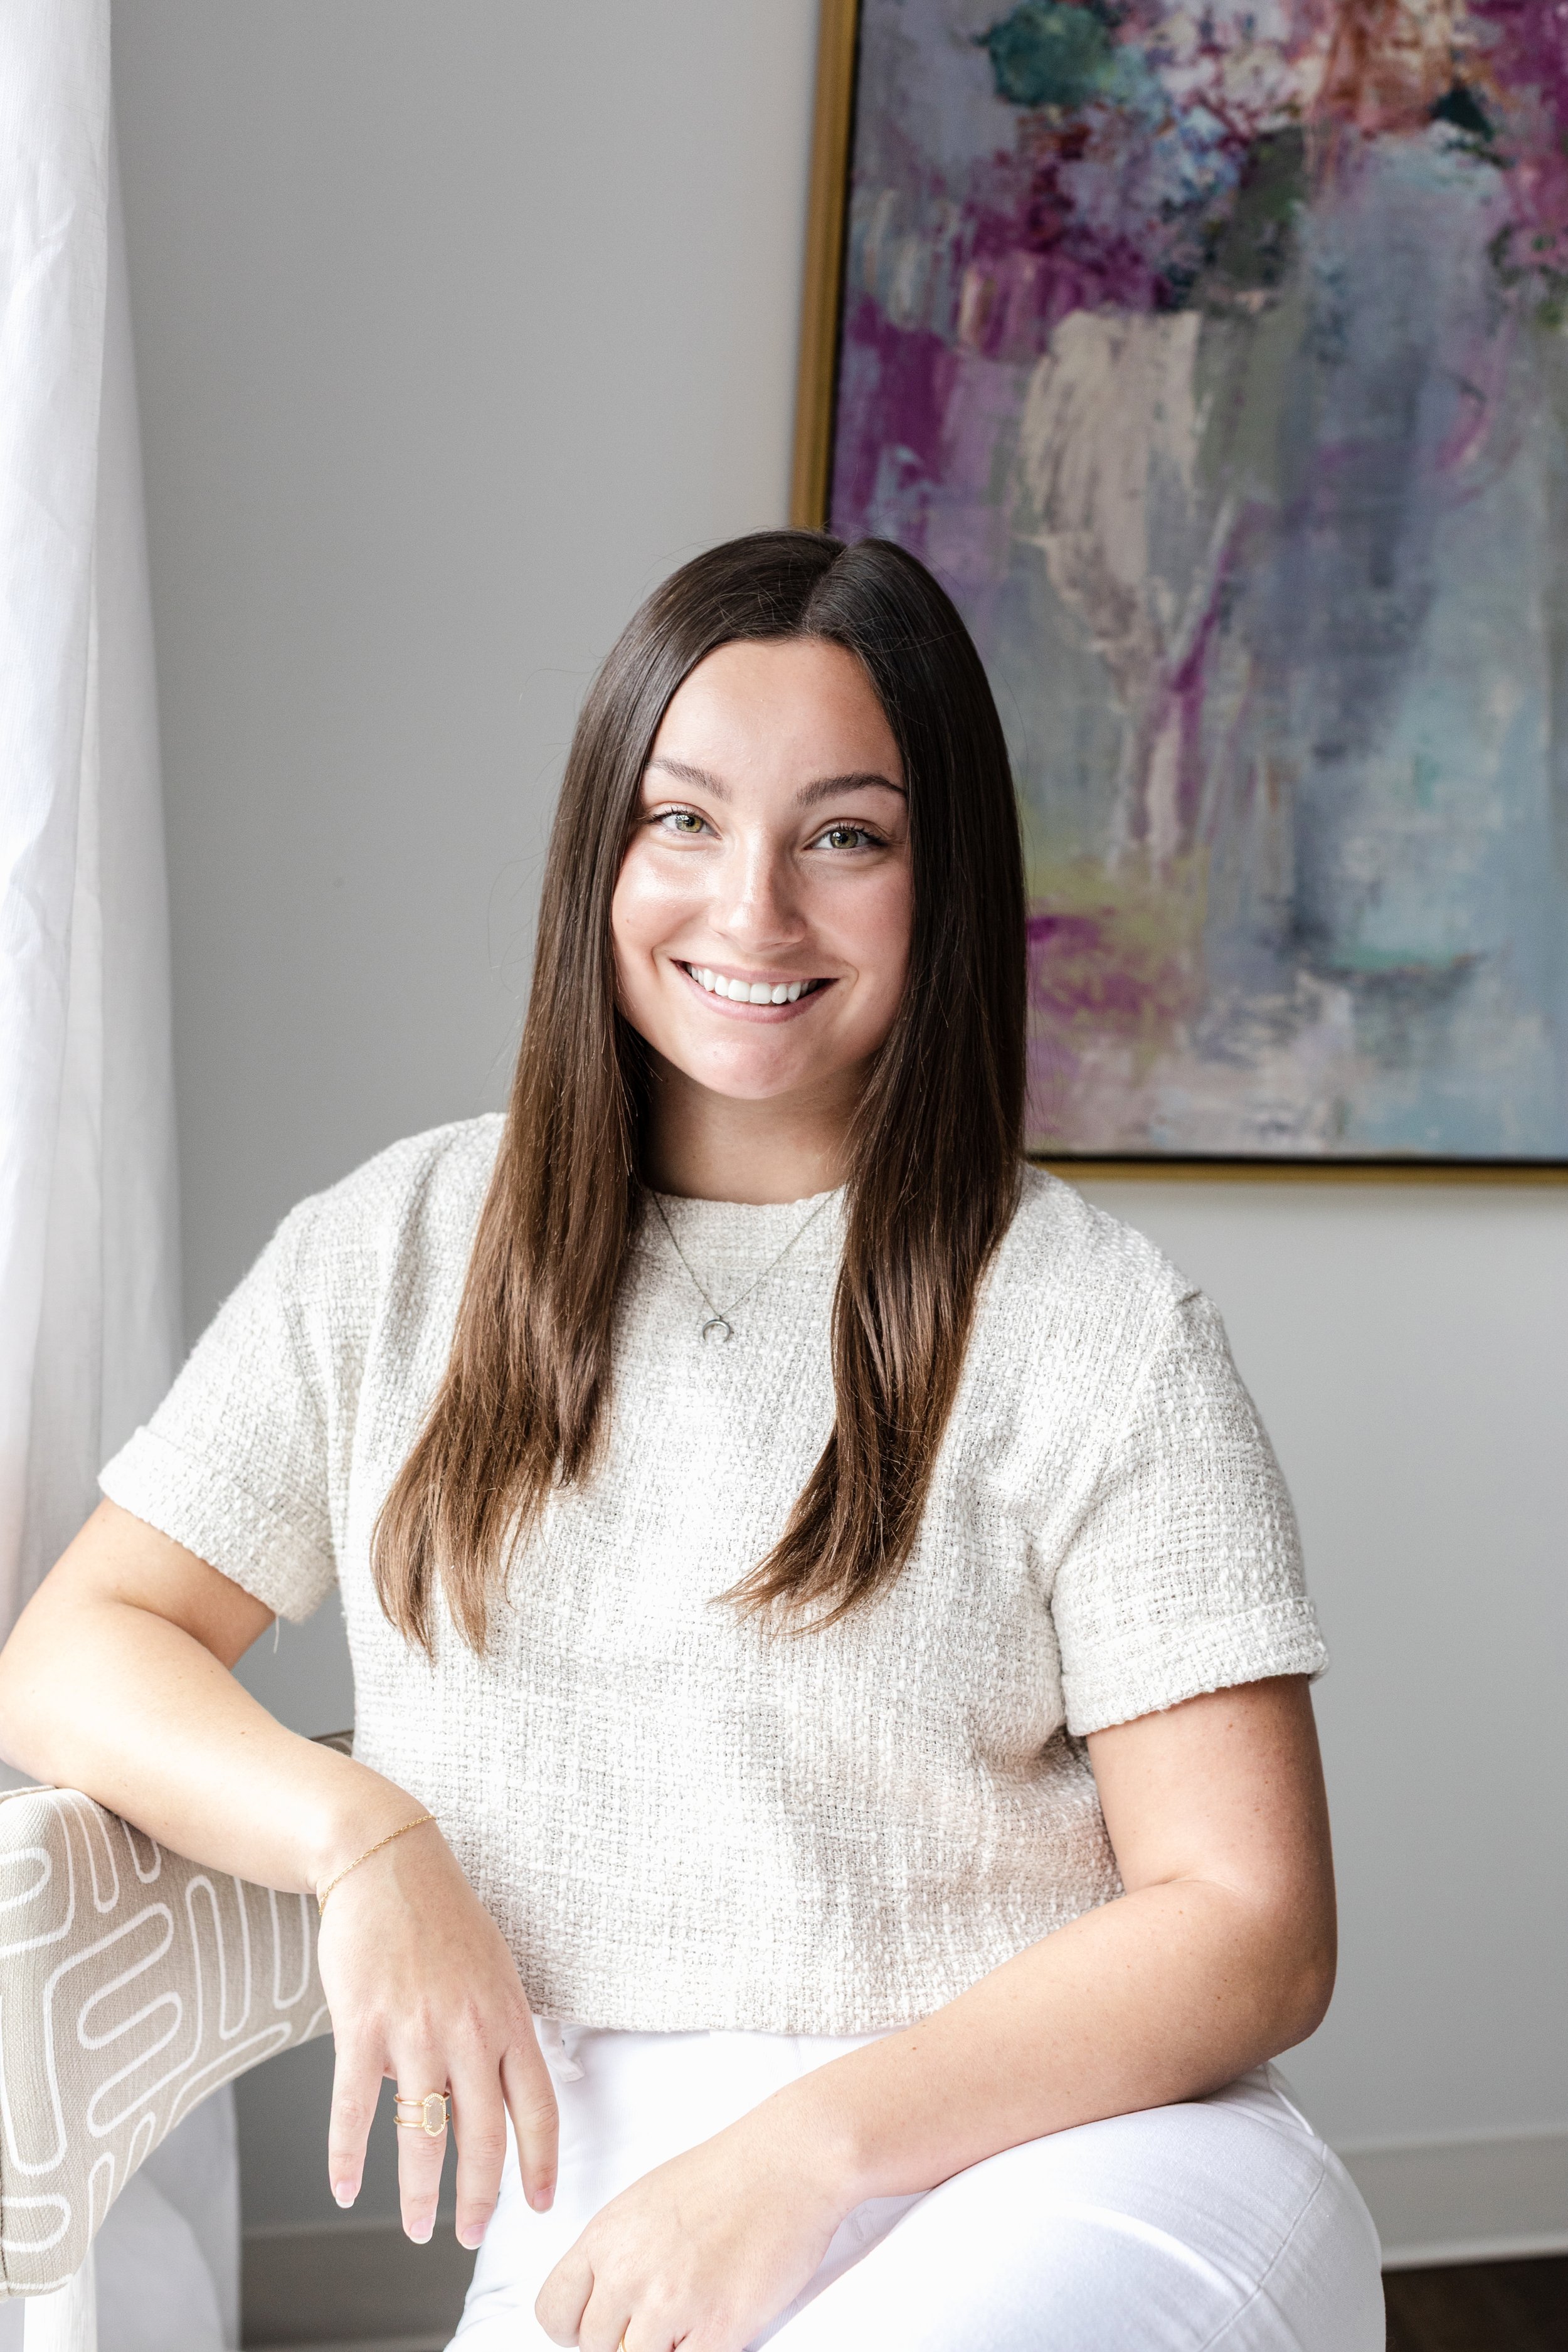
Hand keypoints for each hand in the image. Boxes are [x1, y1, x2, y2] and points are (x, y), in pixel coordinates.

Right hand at [315, 1813, 558, 2247]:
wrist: (386, 1862)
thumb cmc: (441, 1917)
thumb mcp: (491, 1968)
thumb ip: (494, 2031)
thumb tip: (482, 2096)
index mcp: (507, 2015)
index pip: (538, 2105)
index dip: (541, 2162)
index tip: (539, 2204)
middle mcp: (468, 2028)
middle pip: (484, 2134)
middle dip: (479, 2197)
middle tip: (470, 2237)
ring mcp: (415, 2029)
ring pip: (421, 2134)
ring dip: (420, 2192)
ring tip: (418, 2227)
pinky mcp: (362, 2025)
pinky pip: (355, 2108)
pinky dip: (348, 2156)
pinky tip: (346, 2188)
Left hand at [535, 2101, 847, 2351]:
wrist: (789, 2161)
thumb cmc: (729, 2173)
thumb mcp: (647, 2202)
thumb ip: (617, 2252)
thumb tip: (604, 2298)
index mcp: (607, 2235)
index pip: (552, 2311)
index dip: (575, 2327)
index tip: (598, 2326)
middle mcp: (629, 2271)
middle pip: (593, 2346)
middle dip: (622, 2340)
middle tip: (656, 2320)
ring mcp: (670, 2303)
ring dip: (662, 2347)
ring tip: (689, 2317)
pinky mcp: (716, 2329)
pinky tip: (711, 2326)